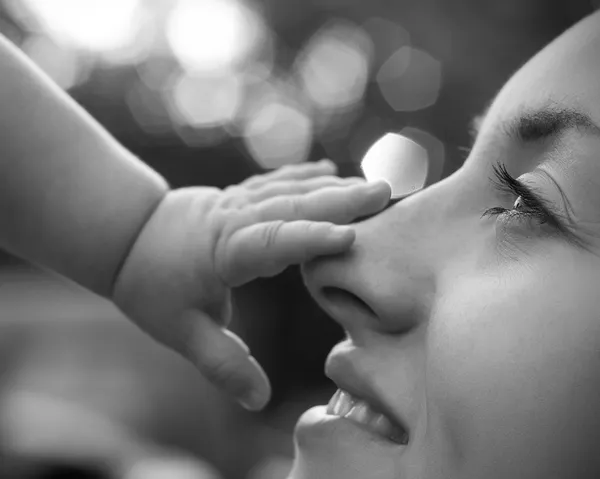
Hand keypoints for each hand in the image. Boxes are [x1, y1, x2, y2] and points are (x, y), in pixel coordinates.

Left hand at [112, 160, 390, 410]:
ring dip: (330, 187)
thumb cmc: (152, 285)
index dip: (310, 240)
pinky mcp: (237, 197)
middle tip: (383, 193)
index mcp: (224, 251)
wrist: (126, 237)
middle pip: (290, 205)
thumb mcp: (180, 332)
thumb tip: (259, 400)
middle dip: (339, 200)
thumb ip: (221, 363)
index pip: (271, 241)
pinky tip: (326, 170)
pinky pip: (275, 183)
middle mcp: (235, 219)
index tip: (351, 238)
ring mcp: (237, 202)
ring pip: (288, 189)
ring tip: (371, 187)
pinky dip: (303, 176)